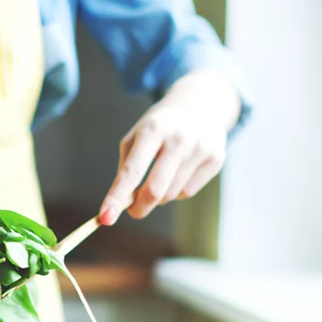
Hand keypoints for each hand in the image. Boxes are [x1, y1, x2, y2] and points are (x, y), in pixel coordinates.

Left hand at [98, 70, 240, 224]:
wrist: (199, 103)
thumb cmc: (159, 126)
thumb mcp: (137, 136)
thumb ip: (127, 168)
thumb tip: (122, 203)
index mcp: (152, 130)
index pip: (132, 171)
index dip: (117, 196)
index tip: (105, 218)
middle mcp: (178, 138)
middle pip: (155, 190)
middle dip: (140, 207)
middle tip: (133, 211)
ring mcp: (200, 148)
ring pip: (171, 194)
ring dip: (159, 196)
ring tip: (160, 176)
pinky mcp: (216, 158)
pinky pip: (188, 192)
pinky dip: (177, 191)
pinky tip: (179, 172)